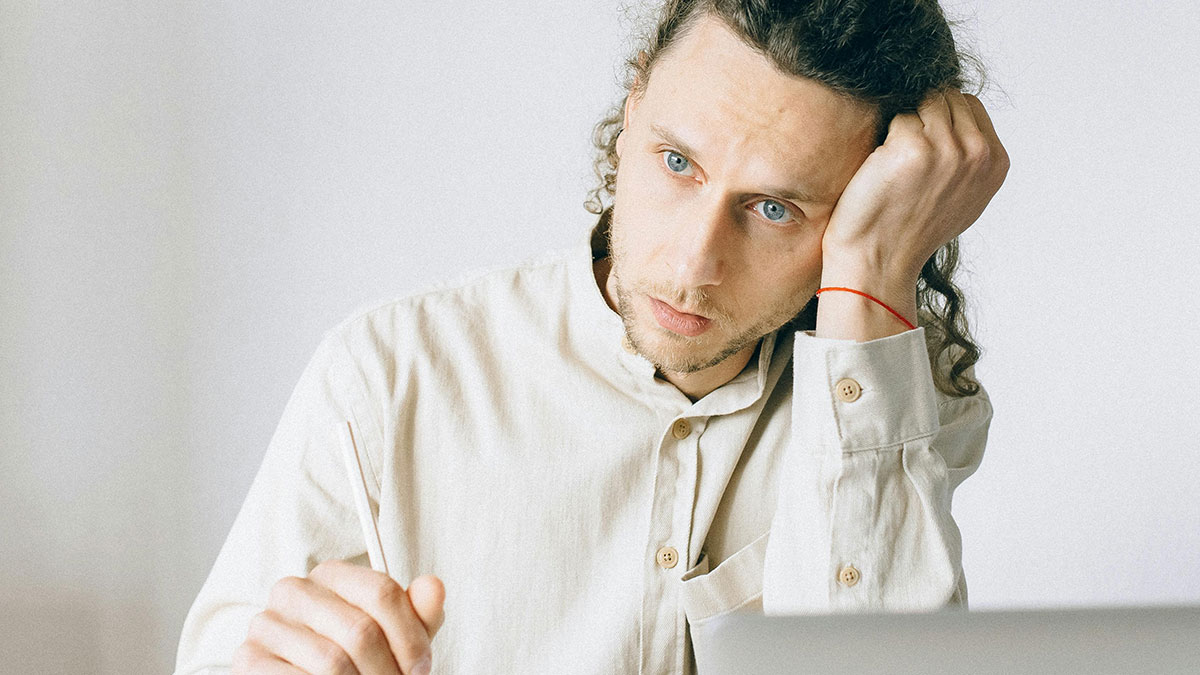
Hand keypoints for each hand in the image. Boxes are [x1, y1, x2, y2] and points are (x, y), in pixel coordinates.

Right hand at [233, 560, 445, 673]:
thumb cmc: (355, 658)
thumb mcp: (393, 635)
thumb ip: (417, 614)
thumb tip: (434, 587)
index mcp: (331, 573)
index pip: (381, 593)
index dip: (410, 637)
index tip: (421, 666)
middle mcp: (294, 591)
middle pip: (361, 631)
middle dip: (389, 670)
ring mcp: (266, 624)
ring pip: (333, 662)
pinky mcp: (248, 659)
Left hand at [821, 90, 1008, 291]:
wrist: (879, 259)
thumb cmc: (912, 230)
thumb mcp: (964, 196)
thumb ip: (972, 158)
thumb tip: (961, 118)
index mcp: (996, 162)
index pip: (970, 104)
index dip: (940, 117)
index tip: (923, 144)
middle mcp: (977, 153)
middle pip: (946, 97)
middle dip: (922, 117)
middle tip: (904, 157)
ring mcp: (947, 148)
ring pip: (921, 103)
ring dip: (903, 125)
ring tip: (896, 163)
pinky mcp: (912, 147)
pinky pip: (897, 118)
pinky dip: (884, 138)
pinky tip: (882, 170)